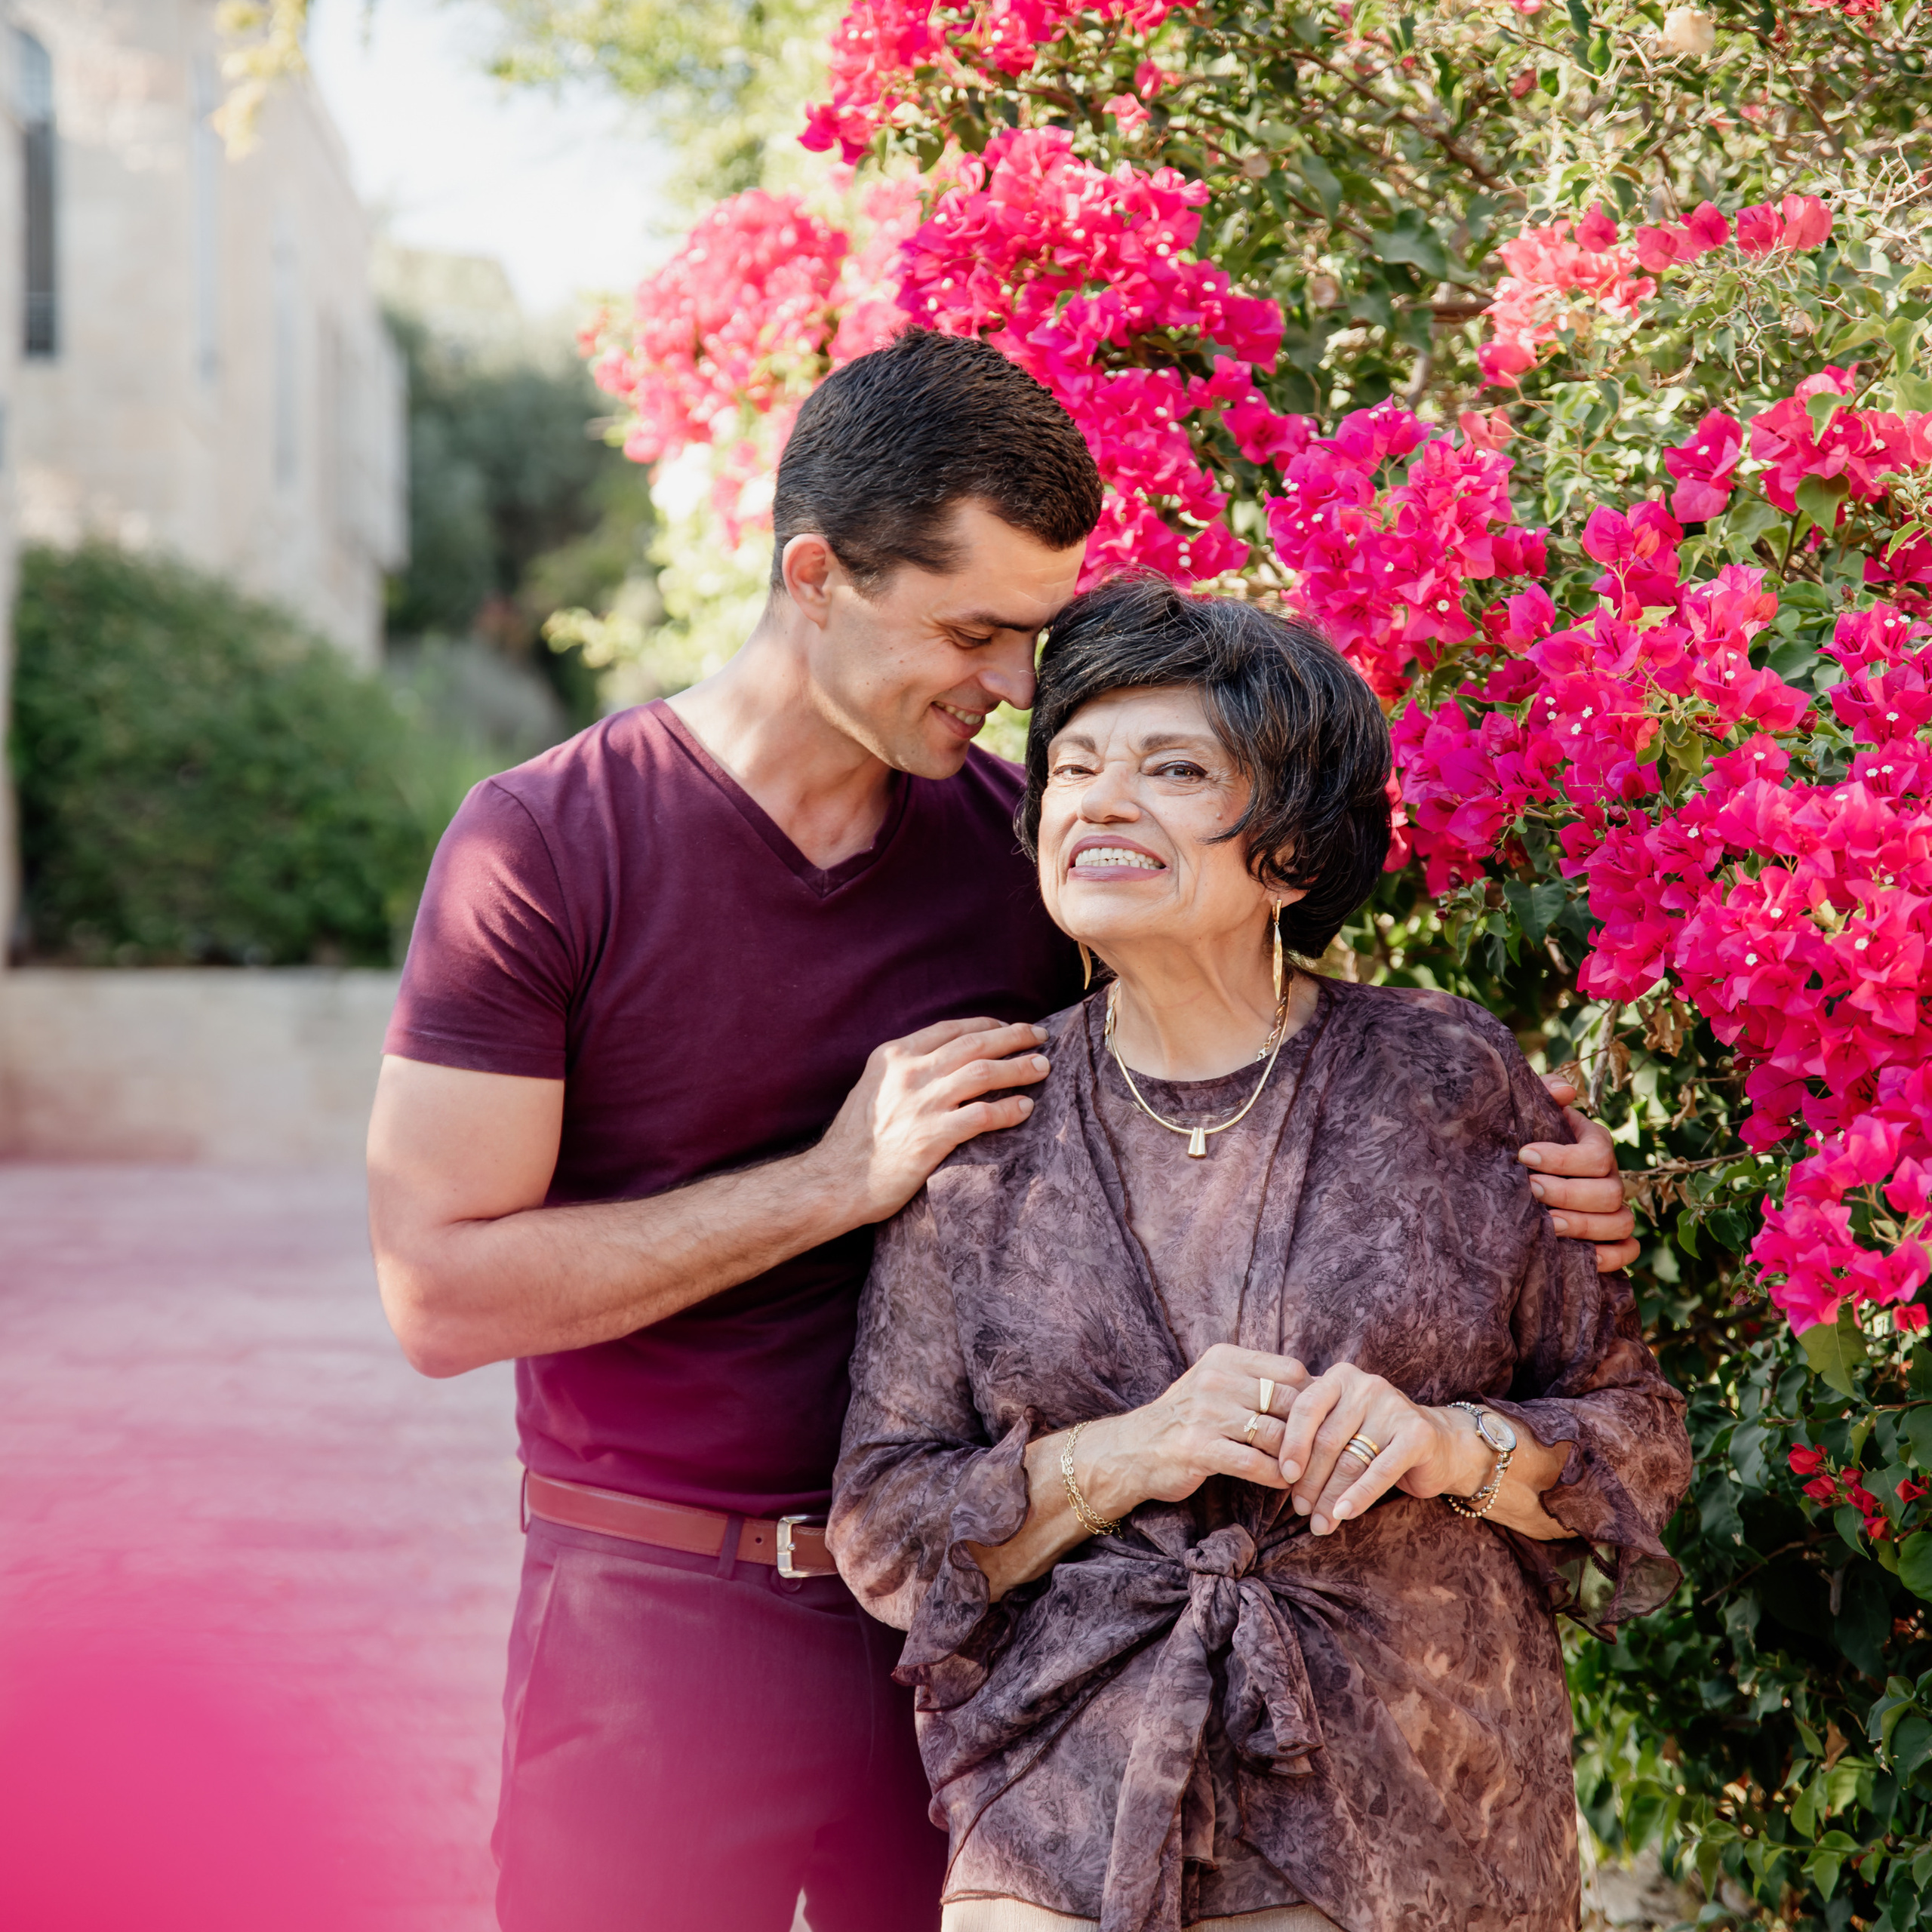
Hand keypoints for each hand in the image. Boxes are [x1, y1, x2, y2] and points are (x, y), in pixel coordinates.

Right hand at [809, 1018, 1052, 1224]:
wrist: (836, 1181)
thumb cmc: (855, 1139)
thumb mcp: (873, 1087)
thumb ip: (904, 1069)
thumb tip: (942, 1060)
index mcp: (894, 1056)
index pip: (951, 1028)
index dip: (987, 1024)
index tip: (1009, 1027)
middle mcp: (909, 1073)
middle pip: (975, 1043)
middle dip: (1014, 1037)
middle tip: (1041, 1037)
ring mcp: (922, 1104)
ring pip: (985, 1073)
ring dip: (1020, 1068)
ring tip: (1043, 1067)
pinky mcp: (932, 1137)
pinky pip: (983, 1115)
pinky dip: (1009, 1109)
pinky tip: (1025, 1108)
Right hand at [1075, 1344, 1310, 1520]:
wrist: (1133, 1449)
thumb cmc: (1186, 1419)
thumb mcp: (1215, 1384)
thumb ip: (1255, 1382)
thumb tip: (1316, 1388)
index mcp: (1223, 1358)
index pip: (1289, 1370)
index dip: (1312, 1396)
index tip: (1321, 1419)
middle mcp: (1215, 1379)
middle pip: (1288, 1402)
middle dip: (1310, 1431)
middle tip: (1326, 1453)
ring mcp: (1206, 1413)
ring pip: (1275, 1434)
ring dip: (1297, 1458)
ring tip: (1307, 1472)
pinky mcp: (1198, 1448)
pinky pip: (1254, 1463)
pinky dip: (1276, 1476)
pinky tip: (1284, 1484)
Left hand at [1274, 1363, 1489, 1535]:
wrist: (1440, 1445)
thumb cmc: (1377, 1438)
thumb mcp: (1342, 1427)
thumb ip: (1313, 1436)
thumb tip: (1276, 1473)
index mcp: (1341, 1378)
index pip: (1306, 1408)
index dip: (1292, 1444)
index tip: (1284, 1476)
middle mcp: (1367, 1386)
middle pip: (1327, 1440)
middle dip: (1310, 1480)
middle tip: (1301, 1509)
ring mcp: (1394, 1407)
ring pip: (1350, 1460)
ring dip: (1330, 1497)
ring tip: (1320, 1522)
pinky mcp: (1417, 1434)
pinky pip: (1380, 1471)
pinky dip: (1359, 1496)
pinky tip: (1344, 1514)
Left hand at [1526, 1076, 1638, 1272]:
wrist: (1520, 1169)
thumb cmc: (1525, 1137)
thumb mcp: (1531, 1109)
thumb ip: (1545, 1092)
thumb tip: (1564, 1092)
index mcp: (1595, 1144)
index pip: (1597, 1153)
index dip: (1563, 1158)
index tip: (1524, 1155)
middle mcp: (1610, 1177)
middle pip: (1609, 1192)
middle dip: (1568, 1193)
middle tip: (1531, 1190)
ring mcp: (1614, 1209)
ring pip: (1620, 1222)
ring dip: (1584, 1226)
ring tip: (1548, 1223)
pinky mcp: (1612, 1238)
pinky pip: (1627, 1250)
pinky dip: (1609, 1256)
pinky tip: (1578, 1255)